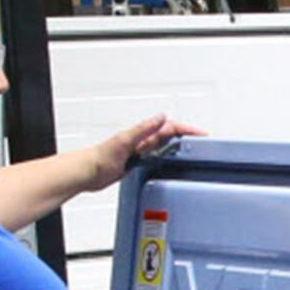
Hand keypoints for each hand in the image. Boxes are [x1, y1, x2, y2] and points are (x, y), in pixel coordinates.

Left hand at [82, 115, 199, 192]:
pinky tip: (170, 163)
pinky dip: (167, 157)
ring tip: (193, 149)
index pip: (170, 128)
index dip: (187, 130)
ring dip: (178, 145)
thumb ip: (143, 129)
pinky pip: (156, 157)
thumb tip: (161, 116)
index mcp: (141, 135)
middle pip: (169, 135)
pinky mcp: (135, 164)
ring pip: (164, 145)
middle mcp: (142, 142)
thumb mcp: (125, 140)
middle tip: (203, 140)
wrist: (86, 172)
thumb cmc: (100, 158)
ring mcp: (139, 153)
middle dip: (187, 136)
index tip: (201, 134)